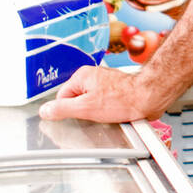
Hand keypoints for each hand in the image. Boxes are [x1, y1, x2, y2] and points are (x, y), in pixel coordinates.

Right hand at [38, 65, 155, 122]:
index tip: (77, 116)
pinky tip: (114, 114)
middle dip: (83, 112)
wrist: (148, 97)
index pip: (62, 97)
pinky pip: (102, 103)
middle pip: (76, 100)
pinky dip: (106, 111)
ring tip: (108, 114)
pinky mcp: (114, 90)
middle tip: (95, 115)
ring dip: (96, 112)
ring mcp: (104, 83)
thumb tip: (44, 110)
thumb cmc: (122, 99)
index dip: (68, 110)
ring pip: (90, 103)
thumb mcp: (86, 108)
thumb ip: (62, 109)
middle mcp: (92, 76)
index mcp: (82, 76)